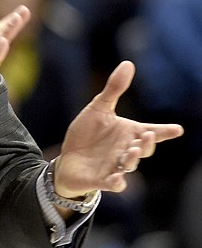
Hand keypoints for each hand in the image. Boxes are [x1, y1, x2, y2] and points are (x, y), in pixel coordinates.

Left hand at [53, 61, 183, 197]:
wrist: (68, 159)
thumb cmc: (87, 134)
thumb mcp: (98, 109)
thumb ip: (114, 89)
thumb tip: (128, 63)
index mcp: (128, 133)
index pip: (151, 132)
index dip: (164, 131)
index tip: (177, 129)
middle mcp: (125, 151)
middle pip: (143, 150)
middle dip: (147, 144)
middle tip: (147, 135)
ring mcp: (114, 166)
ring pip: (129, 165)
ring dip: (133, 159)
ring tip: (131, 151)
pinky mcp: (100, 179)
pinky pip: (113, 184)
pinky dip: (117, 183)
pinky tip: (117, 179)